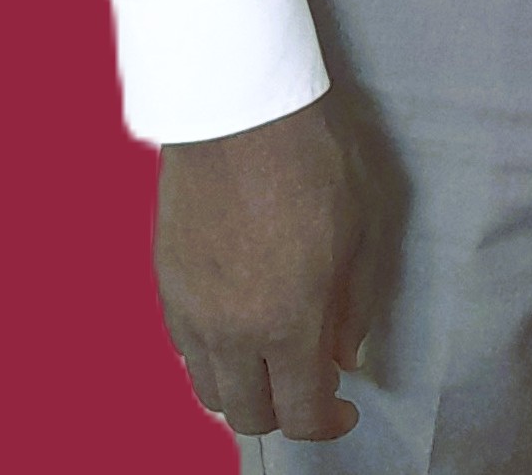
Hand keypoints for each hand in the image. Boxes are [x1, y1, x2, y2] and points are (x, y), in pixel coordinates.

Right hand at [156, 95, 367, 441]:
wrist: (239, 107)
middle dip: (285, 412)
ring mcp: (190, 311)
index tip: (345, 408)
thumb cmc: (316, 157)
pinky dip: (212, 356)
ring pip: (208, 389)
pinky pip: (184, 349)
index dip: (327, 423)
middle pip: (247, 415)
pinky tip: (237, 326)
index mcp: (287, 321)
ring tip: (272, 357)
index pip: (300, 412)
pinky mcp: (165, 285)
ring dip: (243, 388)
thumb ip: (357, 301)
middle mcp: (230, 331)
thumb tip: (346, 355)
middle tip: (310, 383)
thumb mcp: (365, 224)